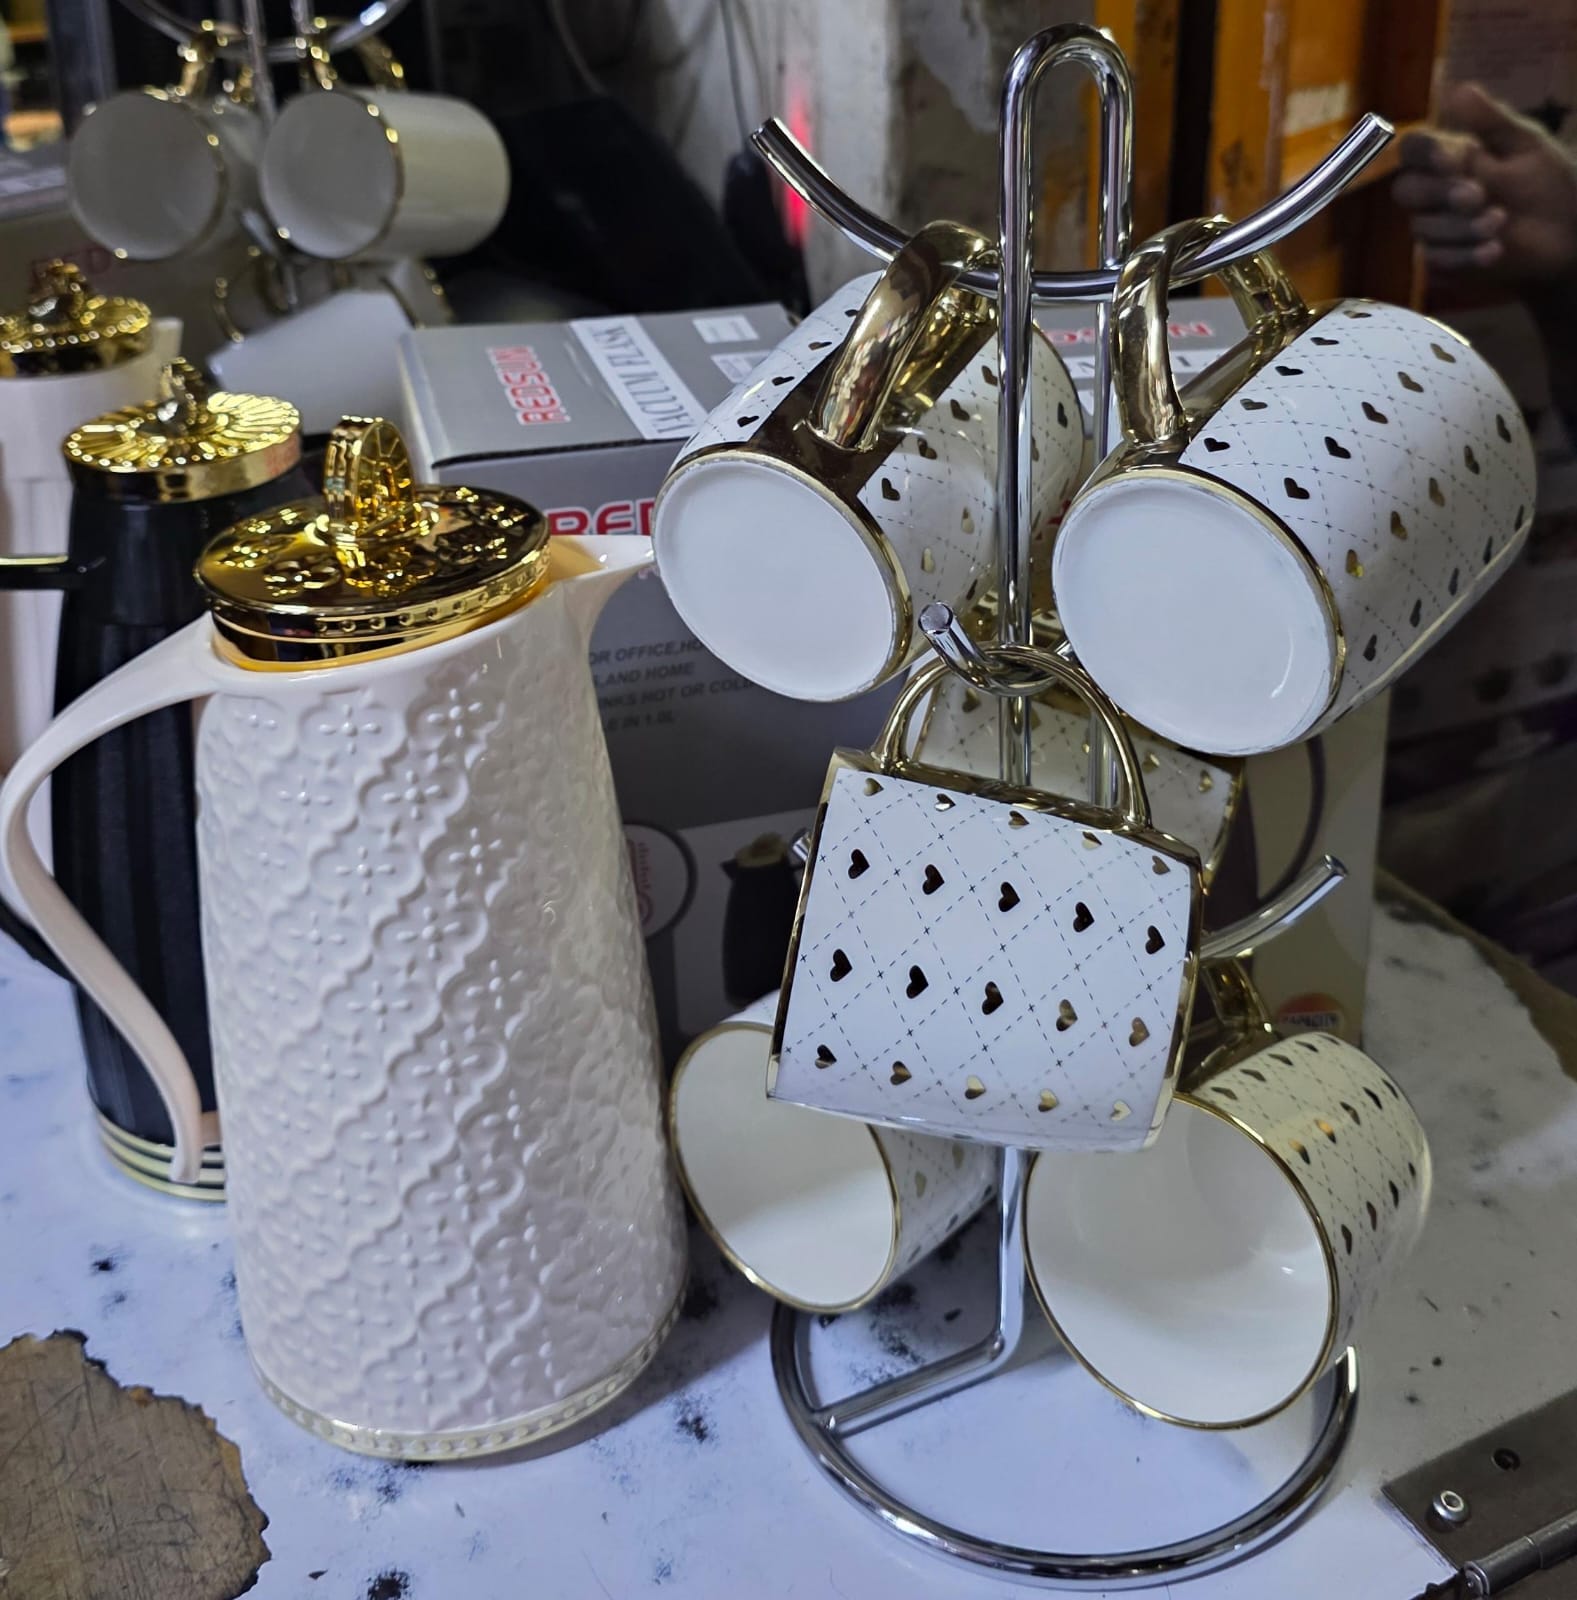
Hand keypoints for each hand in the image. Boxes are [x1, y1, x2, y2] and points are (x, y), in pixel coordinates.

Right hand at [1393, 82, 1576, 284]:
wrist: (1568, 234)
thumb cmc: (1548, 183)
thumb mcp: (1525, 144)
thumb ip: (1489, 121)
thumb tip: (1458, 90)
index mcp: (1450, 157)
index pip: (1413, 149)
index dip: (1424, 154)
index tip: (1452, 160)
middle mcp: (1434, 192)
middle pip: (1406, 190)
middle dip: (1439, 194)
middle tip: (1477, 195)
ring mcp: (1436, 228)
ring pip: (1422, 228)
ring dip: (1460, 227)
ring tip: (1500, 221)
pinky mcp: (1444, 261)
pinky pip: (1436, 261)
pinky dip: (1465, 256)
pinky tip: (1494, 250)